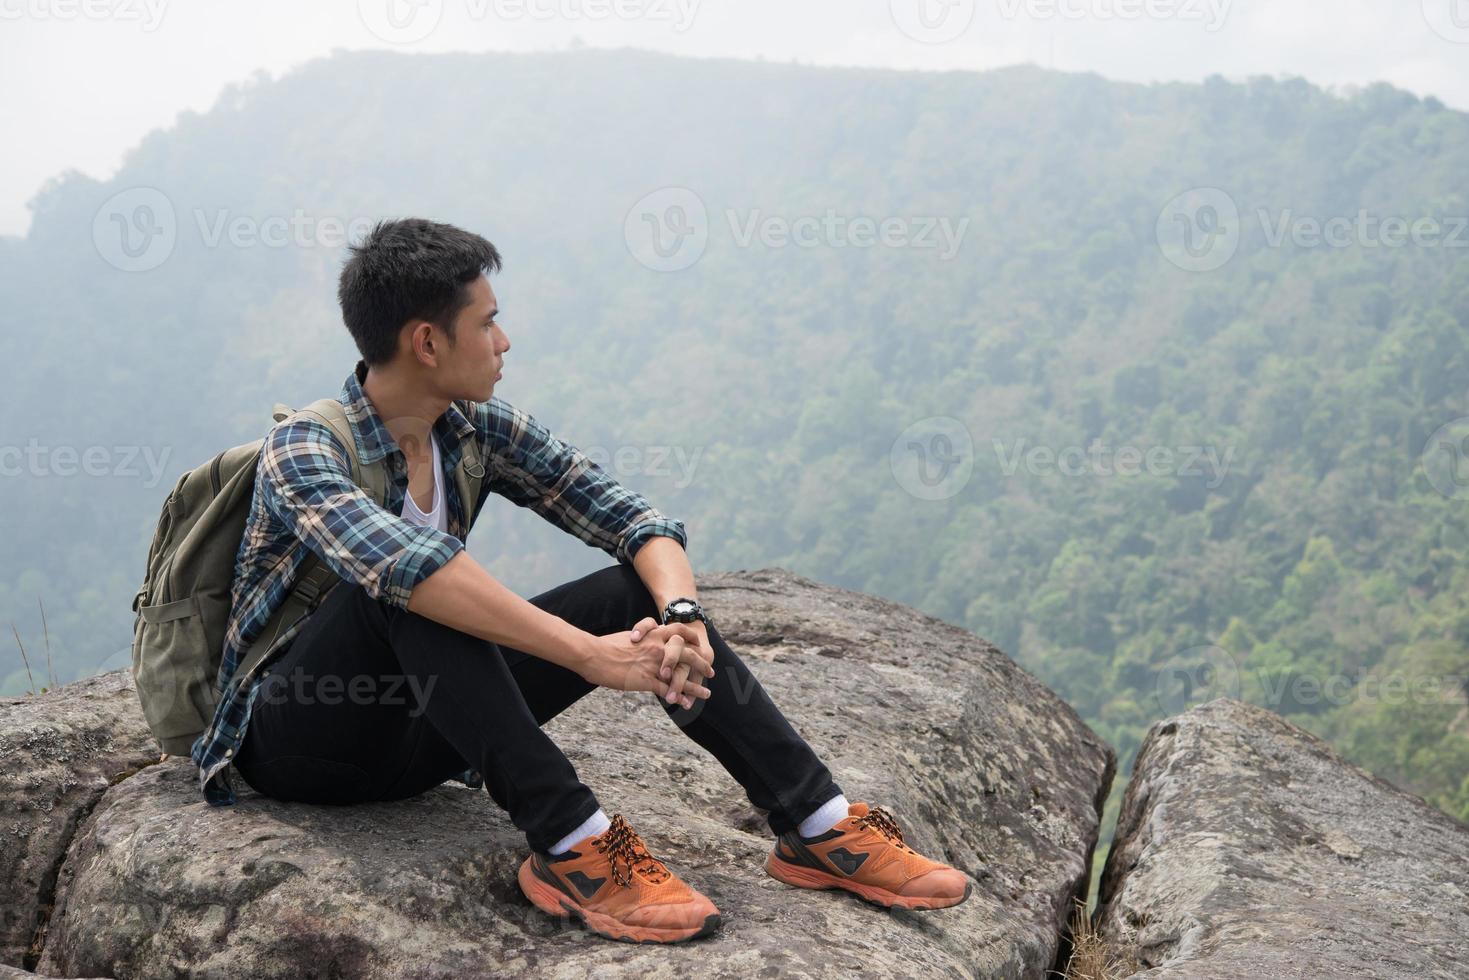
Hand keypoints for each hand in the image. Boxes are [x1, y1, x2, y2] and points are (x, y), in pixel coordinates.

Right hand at [582, 621, 713, 706]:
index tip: (699, 644)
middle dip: (702, 664)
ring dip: (696, 687)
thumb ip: (641, 640)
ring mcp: (654, 665)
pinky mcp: (646, 680)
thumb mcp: (628, 637)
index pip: (679, 632)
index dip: (692, 638)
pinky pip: (668, 691)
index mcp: (653, 635)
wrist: (593, 654)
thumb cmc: (605, 646)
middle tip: (710, 671)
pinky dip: (679, 698)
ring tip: (706, 694)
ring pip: (682, 676)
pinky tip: (686, 704)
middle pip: (688, 654)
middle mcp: (658, 648)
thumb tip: (642, 642)